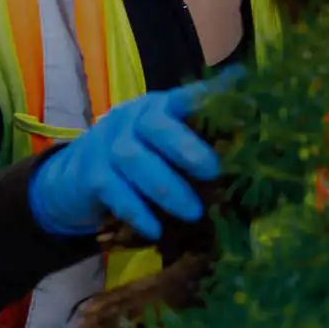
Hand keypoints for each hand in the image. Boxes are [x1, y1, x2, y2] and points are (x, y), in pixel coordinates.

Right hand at [27, 75, 227, 241]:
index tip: (241, 106)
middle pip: (155, 126)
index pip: (183, 98)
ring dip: (165, 187)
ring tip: (193, 212)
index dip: (209, 99)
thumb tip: (251, 117)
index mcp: (156, 108)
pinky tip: (156, 230)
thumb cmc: (136, 156)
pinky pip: (115, 192)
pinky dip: (137, 211)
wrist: (77, 177)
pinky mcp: (92, 175)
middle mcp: (131, 120)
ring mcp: (107, 146)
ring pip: (134, 159)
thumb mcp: (163, 141)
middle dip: (185, 147)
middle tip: (214, 171)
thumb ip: (198, 134)